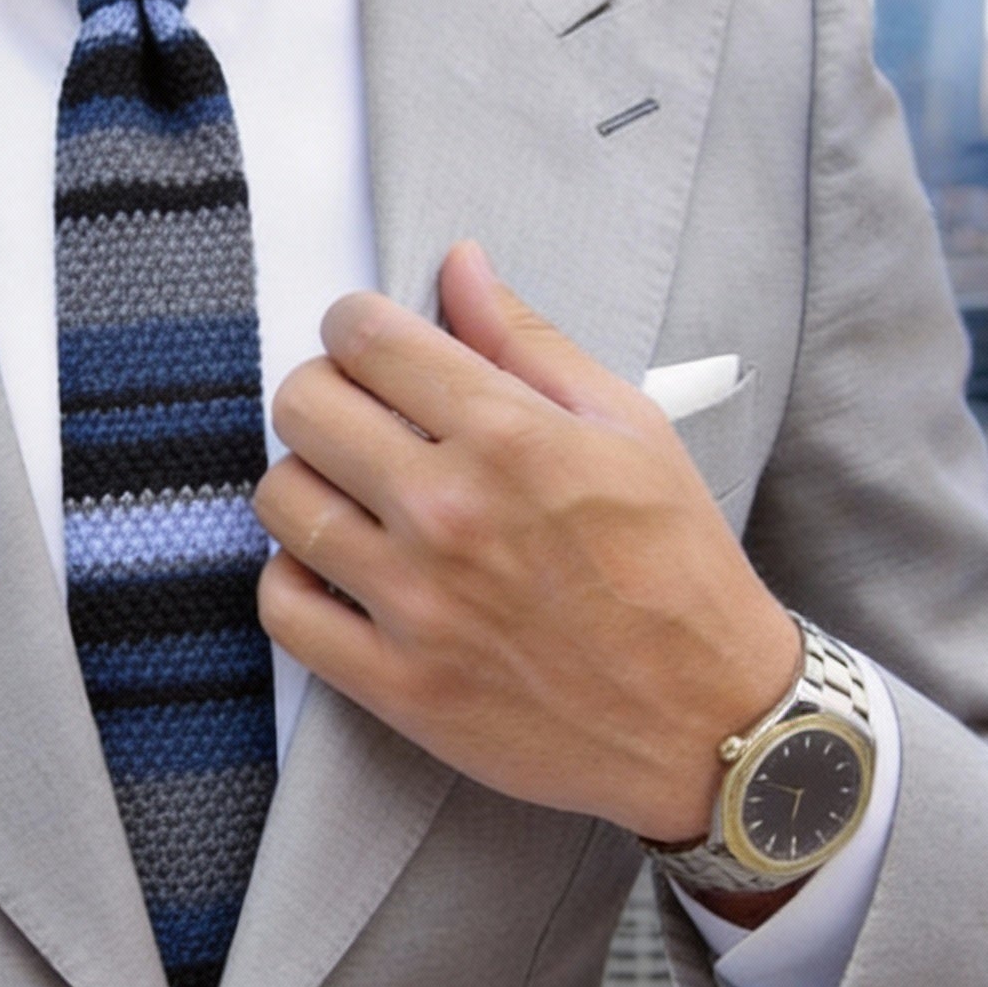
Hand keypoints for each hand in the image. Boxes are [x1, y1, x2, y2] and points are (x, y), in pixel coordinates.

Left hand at [254, 241, 799, 842]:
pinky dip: (293, 579)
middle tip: (359, 418)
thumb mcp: (630, 430)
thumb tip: (459, 266)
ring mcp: (414, 603)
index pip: (366, 337)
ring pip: (279, 499)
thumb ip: (529, 343)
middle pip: (302, 406)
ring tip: (352, 497)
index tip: (371, 345)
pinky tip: (336, 570)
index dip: (355, 326)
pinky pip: (281, 606)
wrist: (708, 720)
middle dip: (322, 393)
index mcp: (509, 437)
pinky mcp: (393, 682)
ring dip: (305, 484)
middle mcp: (449, 513)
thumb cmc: (676, 570)